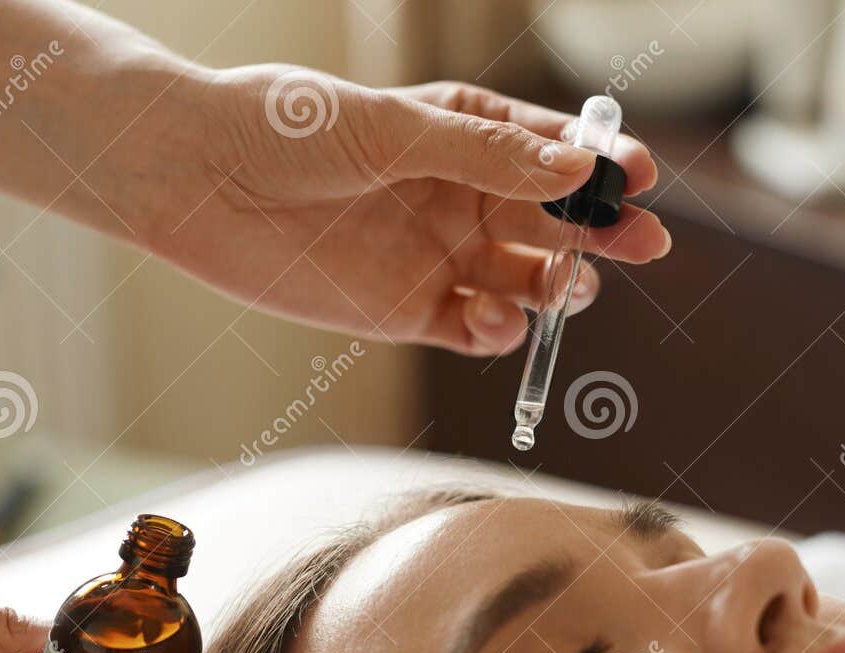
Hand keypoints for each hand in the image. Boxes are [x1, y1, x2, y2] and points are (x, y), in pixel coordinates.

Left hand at [144, 66, 668, 354]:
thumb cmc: (288, 129)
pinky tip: (496, 320)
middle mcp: (462, 195)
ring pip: (527, 281)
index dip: (600, 165)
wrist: (200, 181)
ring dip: (558, 286)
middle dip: (603, 231)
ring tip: (568, 285)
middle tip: (644, 242)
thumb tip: (578, 169)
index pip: (553, 150)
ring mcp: (440, 256)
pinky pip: (476, 328)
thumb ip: (486, 155)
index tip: (638, 176)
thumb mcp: (395, 130)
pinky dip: (498, 331)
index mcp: (463, 132)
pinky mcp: (410, 311)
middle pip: (556, 220)